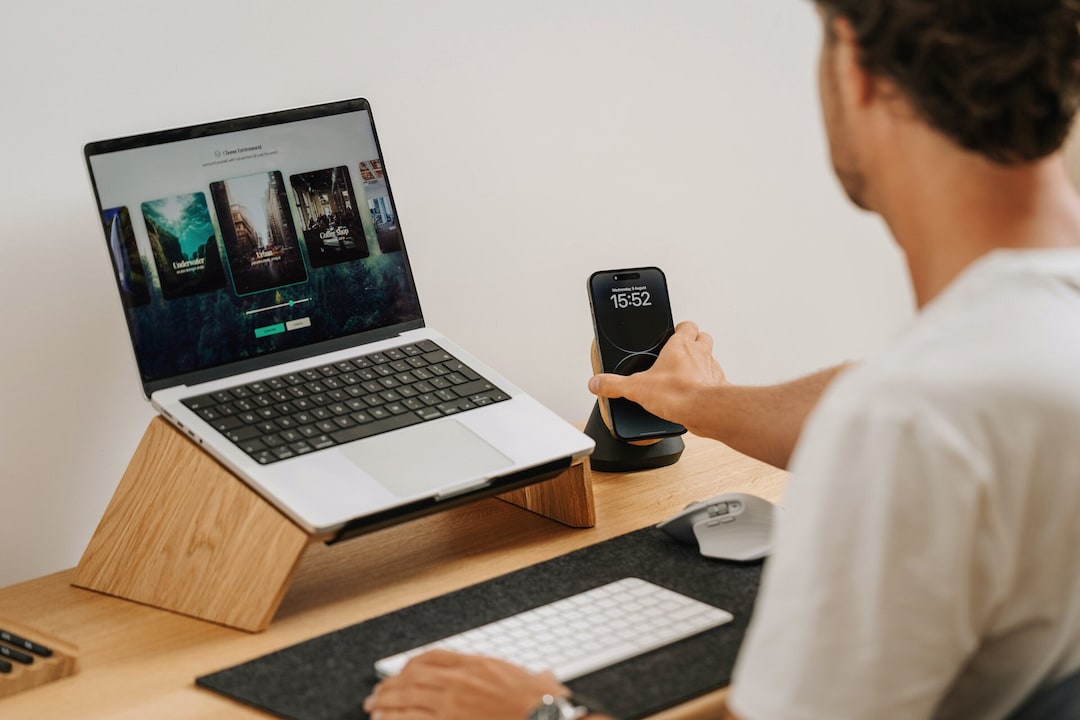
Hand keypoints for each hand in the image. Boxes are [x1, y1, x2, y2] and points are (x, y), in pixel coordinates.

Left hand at [364, 649, 568, 719]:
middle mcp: (459, 681)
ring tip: (374, 709)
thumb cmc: (542, 707)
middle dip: (389, 686)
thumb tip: (545, 677)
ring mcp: (451, 705)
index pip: (431, 658)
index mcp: (476, 665)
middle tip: (376, 694)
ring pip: (406, 699)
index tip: (400, 674)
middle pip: (412, 677)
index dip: (409, 666)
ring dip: (385, 703)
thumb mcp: (534, 681)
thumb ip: (525, 676)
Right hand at [589, 320, 726, 435]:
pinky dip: (707, 384)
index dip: (680, 328)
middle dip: (694, 341)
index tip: (674, 331)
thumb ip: (614, 384)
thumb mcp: (636, 388)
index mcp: (681, 345)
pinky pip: (714, 380)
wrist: (704, 411)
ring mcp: (712, 369)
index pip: (686, 325)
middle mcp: (700, 353)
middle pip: (703, 337)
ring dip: (702, 362)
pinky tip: (696, 393)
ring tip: (689, 372)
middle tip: (683, 348)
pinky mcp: (718, 387)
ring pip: (711, 357)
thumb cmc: (679, 393)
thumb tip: (597, 382)